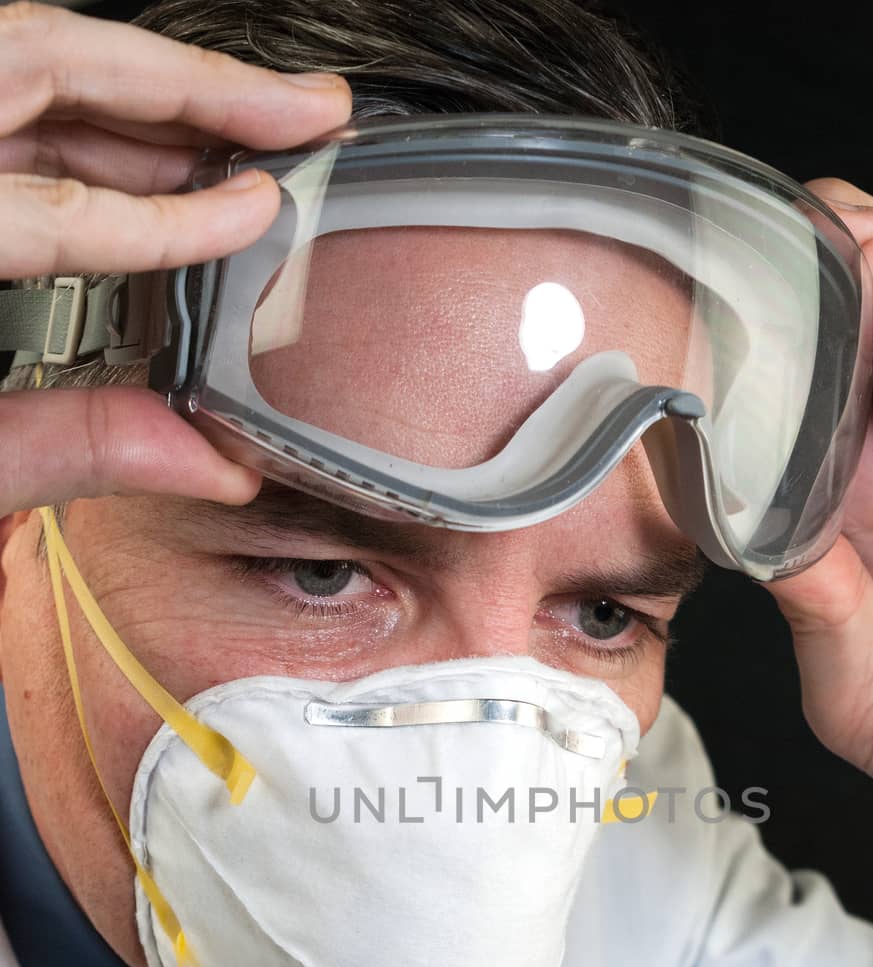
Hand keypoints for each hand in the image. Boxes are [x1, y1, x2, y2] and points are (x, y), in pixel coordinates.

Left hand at [0, 2, 351, 518]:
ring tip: (255, 128)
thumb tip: (203, 461)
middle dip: (185, 86)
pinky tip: (161, 168)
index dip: (167, 219)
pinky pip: (4, 114)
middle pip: (35, 58)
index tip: (260, 216)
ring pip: (21, 60)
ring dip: (148, 98)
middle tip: (301, 112)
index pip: (44, 208)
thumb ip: (63, 449)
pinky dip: (89, 132)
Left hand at [764, 176, 872, 851]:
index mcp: (857, 510)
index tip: (687, 304)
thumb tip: (744, 535)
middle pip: (868, 323)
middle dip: (816, 260)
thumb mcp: (854, 688)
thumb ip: (810, 608)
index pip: (800, 396)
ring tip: (821, 220)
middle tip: (749, 223)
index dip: (755, 342)